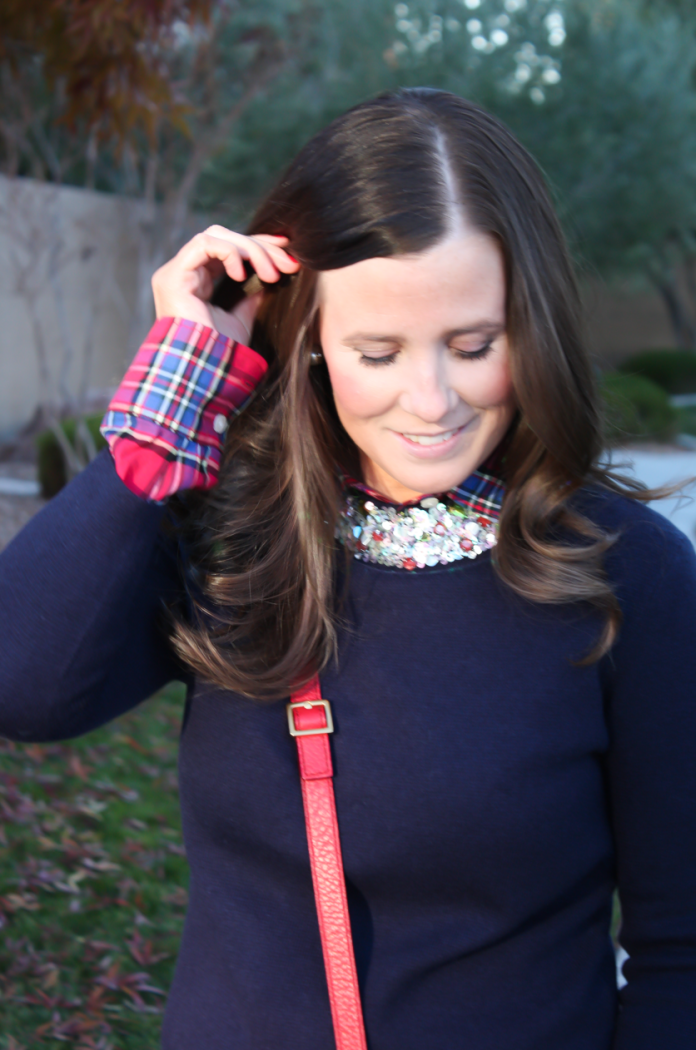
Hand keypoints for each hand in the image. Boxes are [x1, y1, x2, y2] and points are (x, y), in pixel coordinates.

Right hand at [151, 226, 299, 343]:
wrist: (202, 374)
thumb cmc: (219, 355)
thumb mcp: (241, 320)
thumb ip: (251, 296)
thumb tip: (269, 275)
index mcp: (197, 282)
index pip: (228, 249)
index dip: (258, 245)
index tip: (287, 253)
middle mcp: (184, 273)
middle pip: (224, 237)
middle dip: (260, 246)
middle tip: (288, 263)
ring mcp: (175, 273)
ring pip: (216, 236)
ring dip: (250, 250)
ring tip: (271, 274)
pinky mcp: (172, 276)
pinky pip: (204, 244)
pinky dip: (229, 254)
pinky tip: (243, 276)